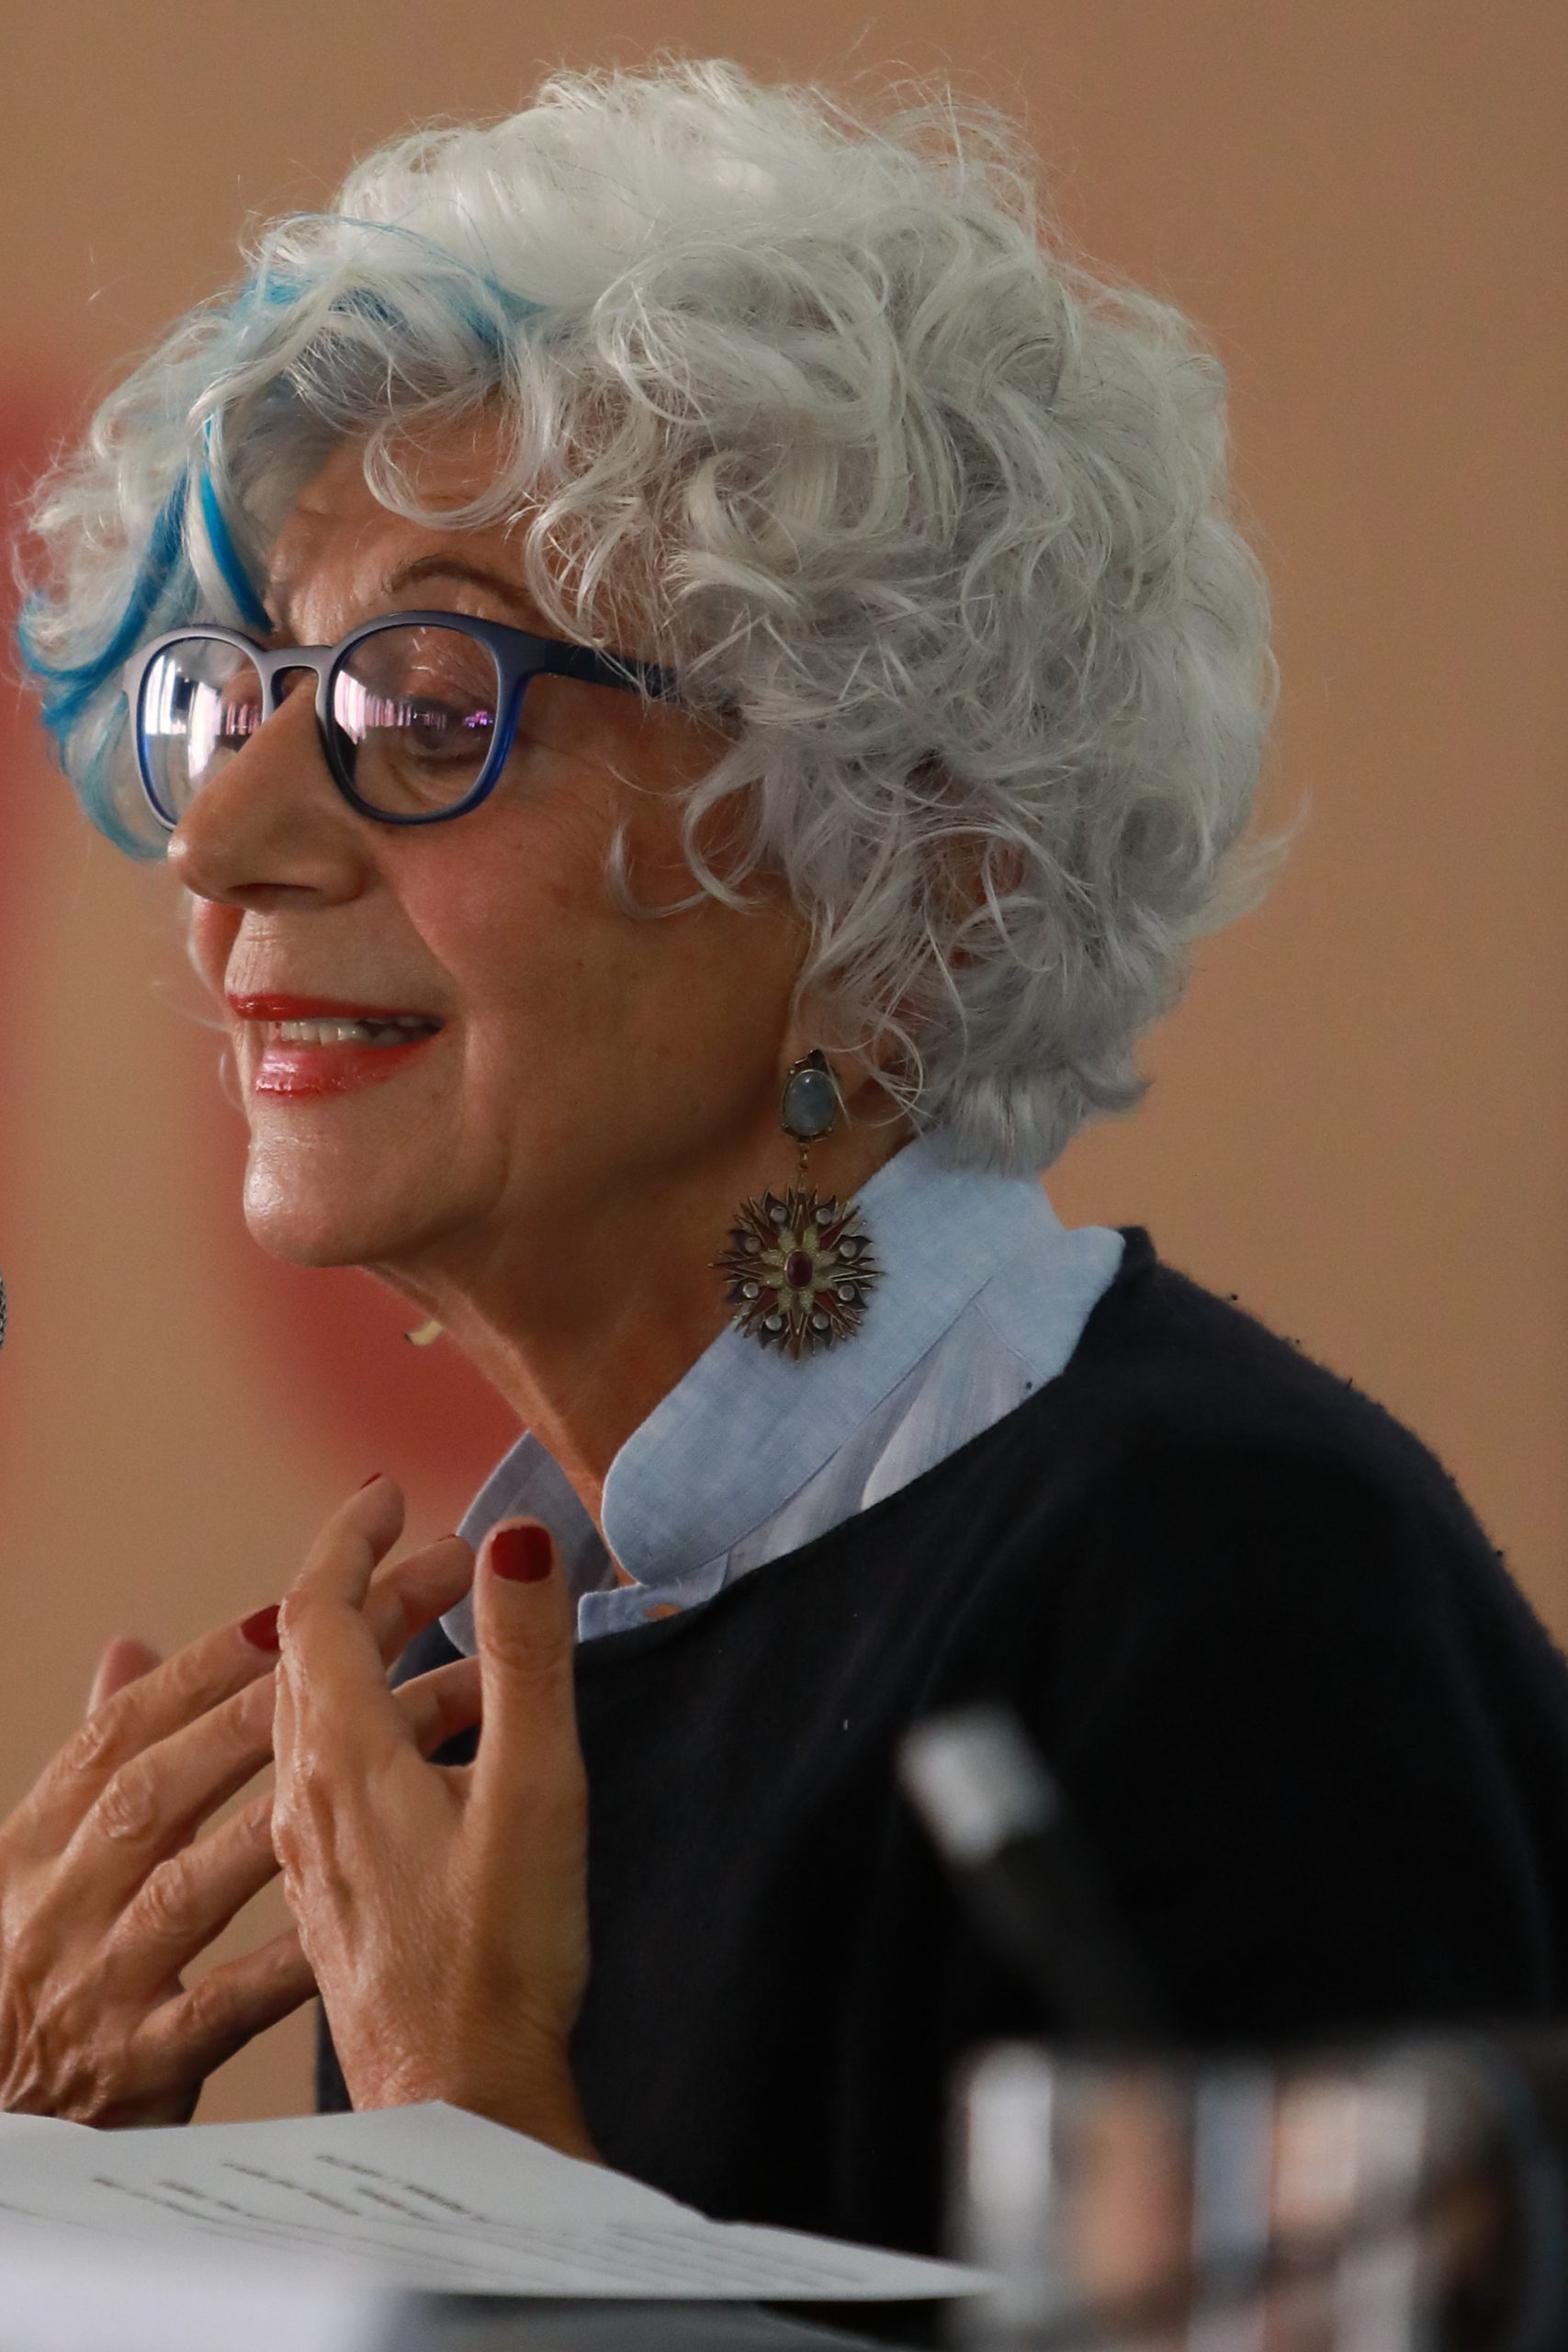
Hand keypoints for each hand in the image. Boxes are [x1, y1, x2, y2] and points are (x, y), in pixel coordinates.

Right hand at [0, 1540, 481, 2127]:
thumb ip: (106, 1760)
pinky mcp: (141, 2064)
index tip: (306, 1589)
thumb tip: (132, 1643)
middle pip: (182, 1773)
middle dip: (297, 1682)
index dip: (212, 1659)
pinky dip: (294, 1951)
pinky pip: (227, 1999)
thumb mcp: (49, 1866)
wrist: (0, 2144)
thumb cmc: (43, 1981)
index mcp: (40, 1838)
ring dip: (322, 1795)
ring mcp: (101, 1980)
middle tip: (426, 1595)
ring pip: (209, 1871)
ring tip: (448, 1707)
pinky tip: (378, 1902)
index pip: (130, 1726)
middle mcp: (64, 1899)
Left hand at [271, 1478, 594, 2157]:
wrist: (458, 2101)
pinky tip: (441, 1744)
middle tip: (450, 1554)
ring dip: (384, 1656)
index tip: (385, 1492)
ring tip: (463, 1634)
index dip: (348, 1539)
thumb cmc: (500, 1958)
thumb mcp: (534, 1789)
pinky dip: (384, 1721)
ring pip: (325, 1716)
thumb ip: (526, 1657)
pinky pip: (337, 1773)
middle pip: (314, 1657)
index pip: (315, 1612)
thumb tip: (518, 1537)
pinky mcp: (335, 1894)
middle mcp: (307, 1797)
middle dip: (379, 1587)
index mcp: (343, 1759)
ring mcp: (313, 1851)